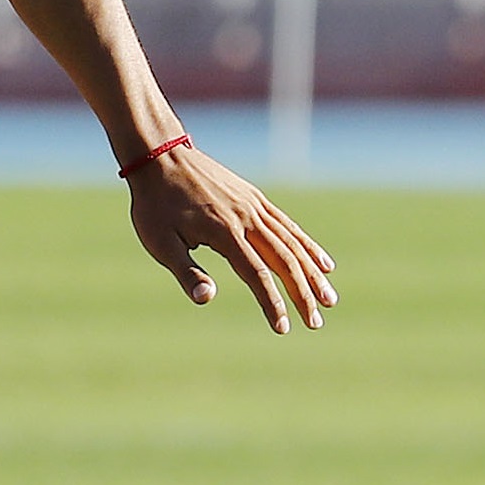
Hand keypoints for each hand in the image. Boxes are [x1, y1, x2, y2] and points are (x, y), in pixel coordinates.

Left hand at [125, 143, 335, 334]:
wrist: (159, 156)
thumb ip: (185, 271)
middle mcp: (246, 217)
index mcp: (224, 232)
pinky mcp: (254, 198)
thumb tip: (207, 299)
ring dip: (312, 273)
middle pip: (283, 260)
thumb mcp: (159, 241)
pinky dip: (308, 245)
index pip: (256, 274)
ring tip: (330, 299)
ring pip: (292, 243)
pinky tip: (323, 262)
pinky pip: (288, 225)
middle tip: (316, 323)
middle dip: (302, 294)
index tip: (284, 328)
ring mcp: (253, 205)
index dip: (271, 303)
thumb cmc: (154, 204)